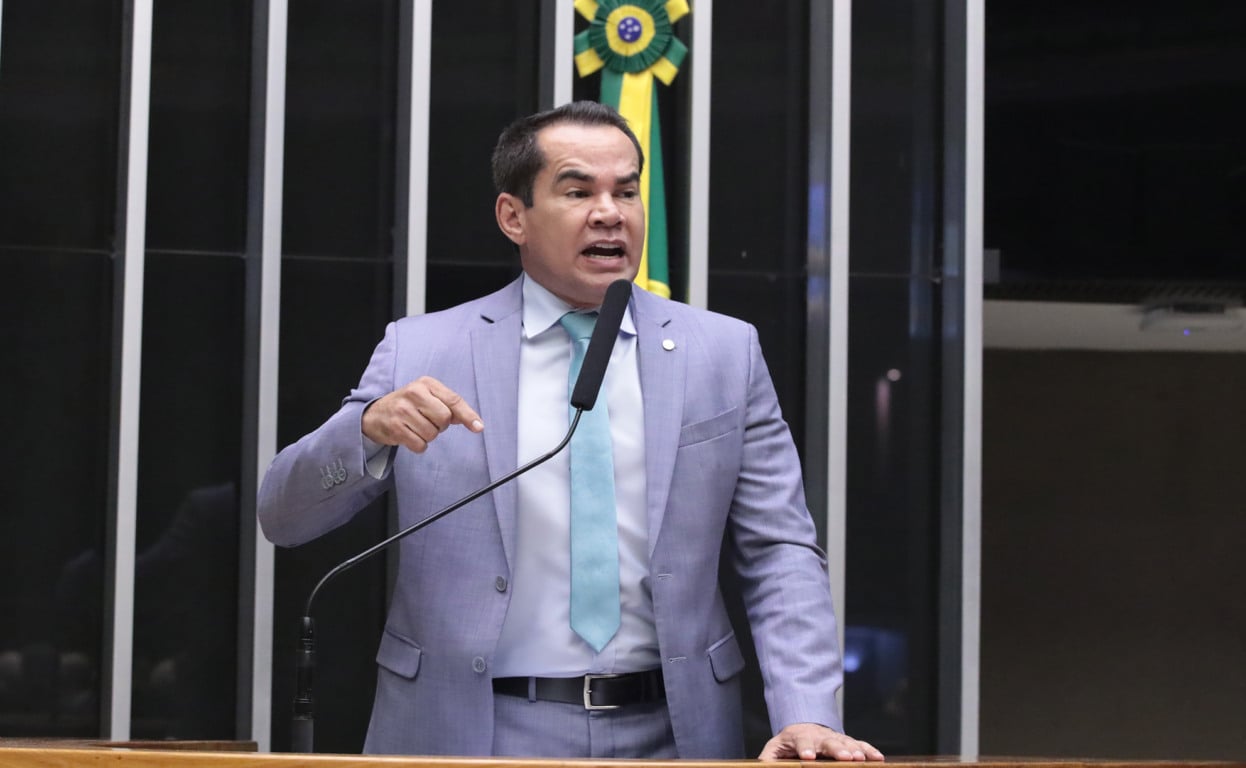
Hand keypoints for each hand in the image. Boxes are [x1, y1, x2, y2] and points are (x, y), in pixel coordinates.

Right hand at [362, 376, 483, 453]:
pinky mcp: (395, 428)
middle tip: (428, 421)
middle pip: (444, 419)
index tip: (479, 427)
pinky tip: (409, 435)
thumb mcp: (428, 397)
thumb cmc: (409, 405)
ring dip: (428, 436)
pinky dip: (419, 445)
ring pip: (432, 434)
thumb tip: (474, 423)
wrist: (376, 414)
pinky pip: (420, 445)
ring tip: (416, 427)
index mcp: (426, 383)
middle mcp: (413, 393)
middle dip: (440, 426)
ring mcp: (402, 410)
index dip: (468, 415)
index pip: (453, 400)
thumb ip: (450, 406)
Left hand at [759, 723, 884, 761]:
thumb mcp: (774, 748)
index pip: (802, 743)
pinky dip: (869, 750)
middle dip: (837, 750)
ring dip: (855, 751)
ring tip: (861, 759)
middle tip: (845, 758)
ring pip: (846, 743)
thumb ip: (768, 759)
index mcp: (800, 738)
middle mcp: (819, 736)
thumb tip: (761, 766)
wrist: (804, 725)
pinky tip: (878, 758)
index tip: (808, 757)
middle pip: (828, 742)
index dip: (805, 750)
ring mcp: (834, 738)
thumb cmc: (789, 742)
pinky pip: (860, 745)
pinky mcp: (846, 742)